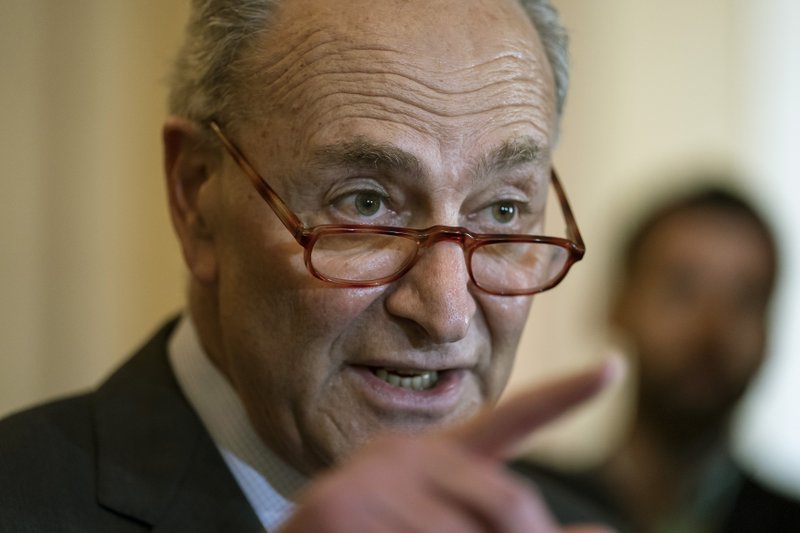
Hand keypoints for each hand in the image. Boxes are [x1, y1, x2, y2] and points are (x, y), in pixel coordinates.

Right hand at [279, 361, 618, 532]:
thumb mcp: (453, 532)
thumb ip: (514, 527)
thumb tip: (607, 532)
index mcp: (437, 457)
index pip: (512, 420)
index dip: (567, 395)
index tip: (615, 366)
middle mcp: (407, 452)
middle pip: (512, 502)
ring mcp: (372, 476)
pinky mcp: (340, 508)